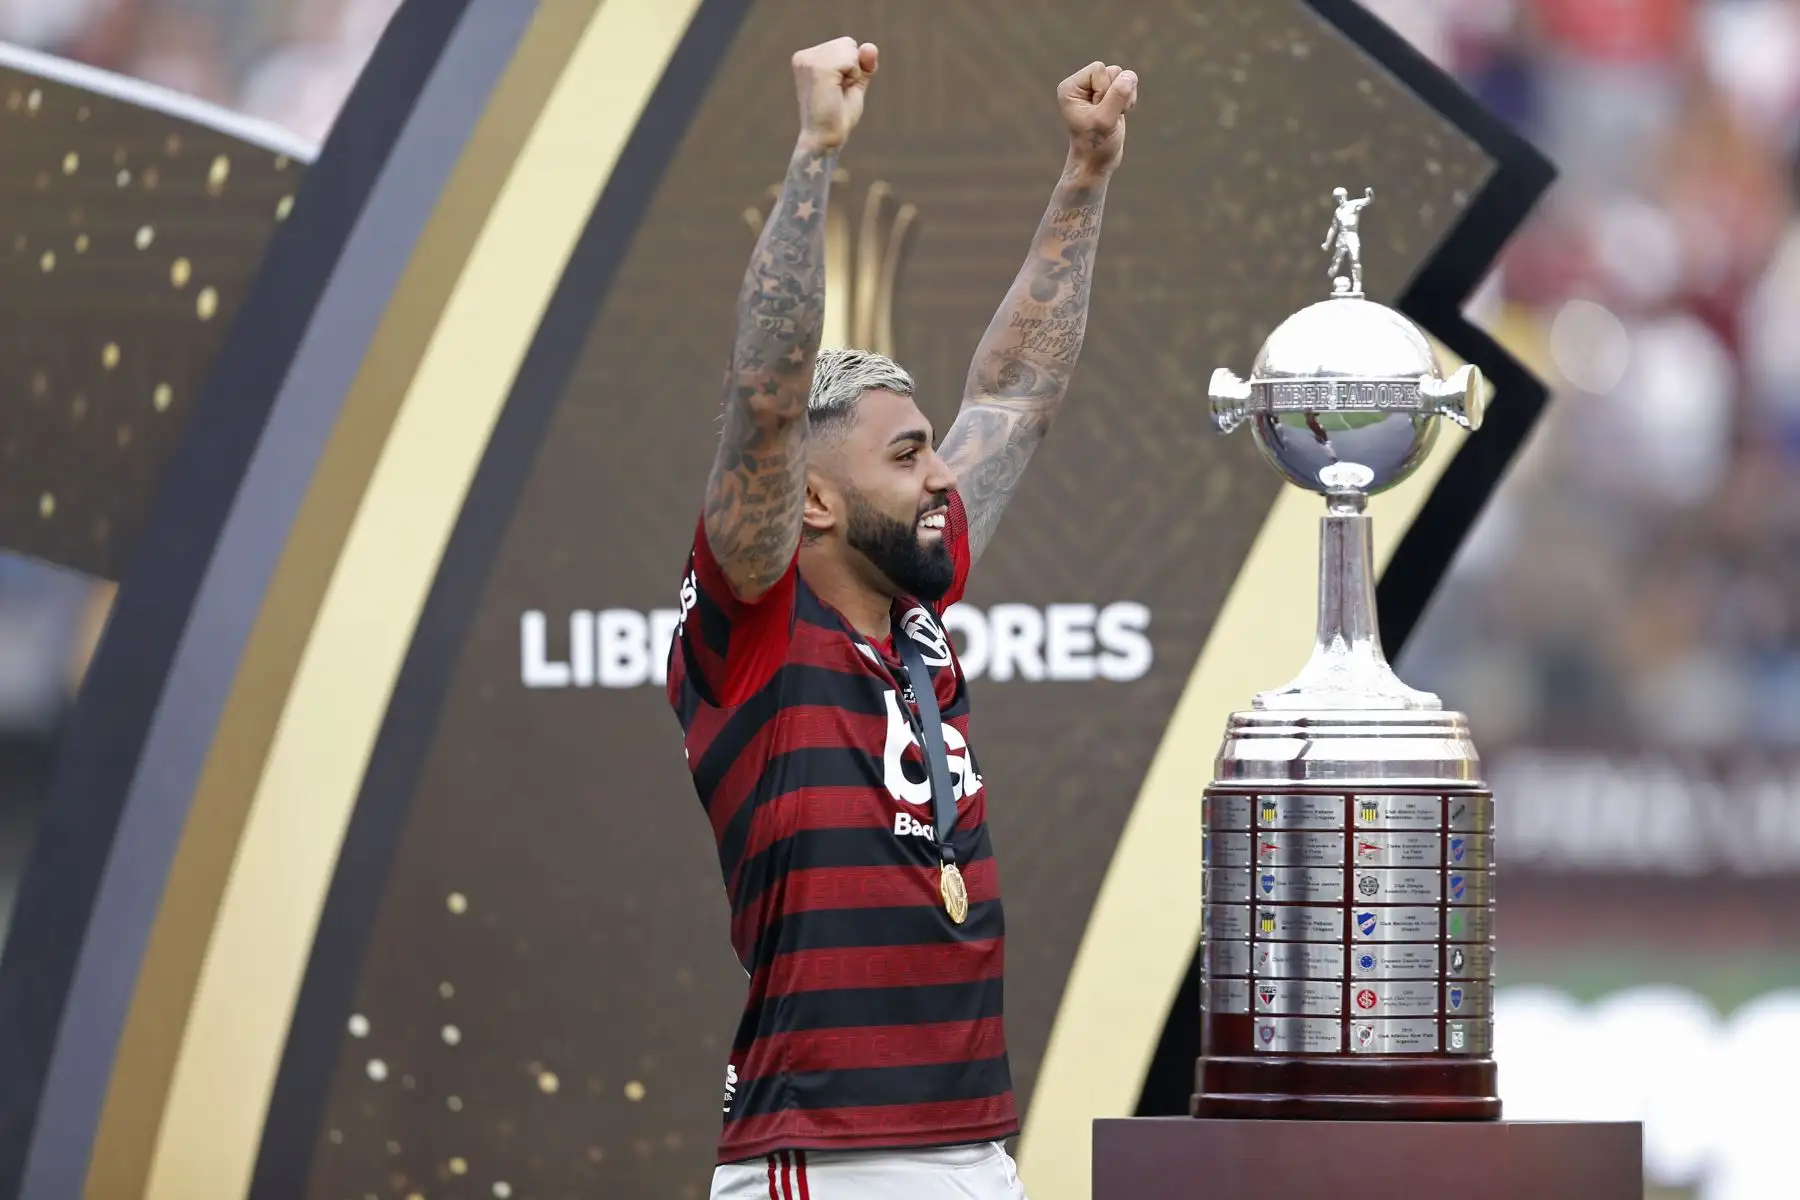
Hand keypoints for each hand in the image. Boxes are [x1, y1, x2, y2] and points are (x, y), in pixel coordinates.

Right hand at [793, 37, 877, 152]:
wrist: (825, 139)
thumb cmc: (838, 116)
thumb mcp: (854, 84)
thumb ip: (863, 64)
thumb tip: (869, 46)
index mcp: (806, 58)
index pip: (845, 45)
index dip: (851, 68)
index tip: (837, 89)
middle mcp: (803, 56)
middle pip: (847, 43)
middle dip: (852, 69)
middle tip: (837, 93)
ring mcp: (809, 61)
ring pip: (850, 49)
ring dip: (852, 74)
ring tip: (836, 93)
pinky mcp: (818, 68)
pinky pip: (851, 59)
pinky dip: (853, 77)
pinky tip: (838, 91)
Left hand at [1060, 61, 1137, 176]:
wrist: (1096, 163)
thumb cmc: (1095, 145)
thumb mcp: (1105, 120)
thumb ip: (1117, 96)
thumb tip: (1130, 76)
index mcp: (1070, 87)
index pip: (1099, 69)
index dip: (1105, 91)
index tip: (1097, 113)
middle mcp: (1080, 85)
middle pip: (1112, 71)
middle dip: (1116, 94)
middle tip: (1106, 116)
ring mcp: (1095, 90)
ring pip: (1122, 77)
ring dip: (1125, 98)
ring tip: (1113, 116)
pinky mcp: (1108, 96)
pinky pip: (1128, 85)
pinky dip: (1129, 100)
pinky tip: (1119, 115)